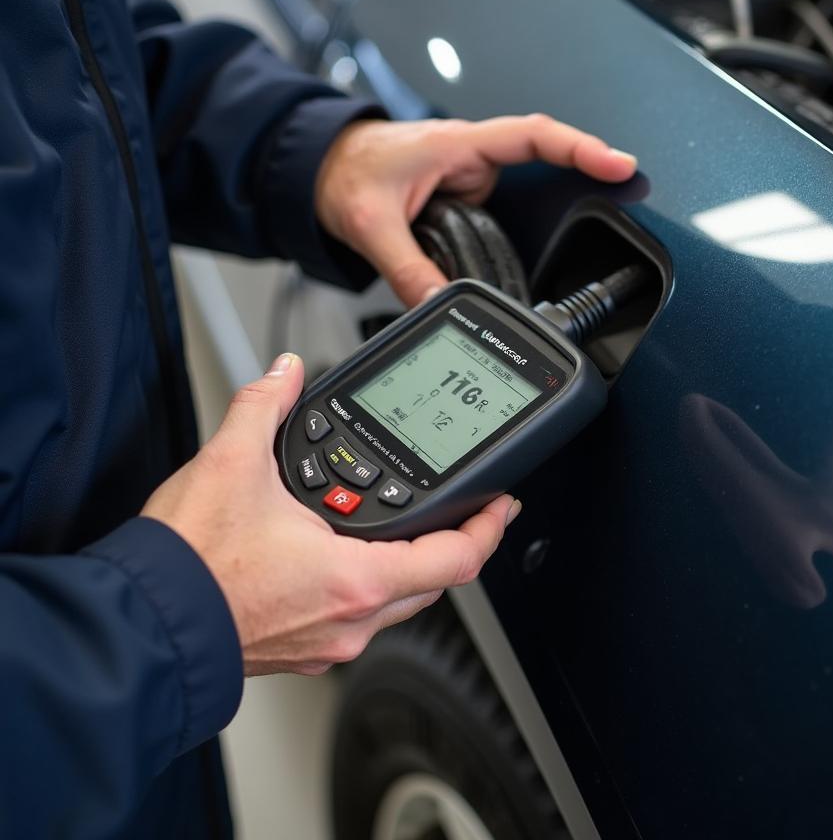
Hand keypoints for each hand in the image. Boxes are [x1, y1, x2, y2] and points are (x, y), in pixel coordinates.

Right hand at [141, 354, 518, 675]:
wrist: (141, 626)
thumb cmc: (188, 567)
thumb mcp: (231, 464)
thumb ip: (266, 406)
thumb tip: (283, 375)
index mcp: (355, 578)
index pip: (454, 560)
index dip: (487, 529)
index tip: (501, 505)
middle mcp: (351, 620)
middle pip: (432, 583)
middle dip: (450, 543)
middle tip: (460, 510)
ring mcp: (327, 641)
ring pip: (396, 603)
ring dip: (407, 563)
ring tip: (400, 521)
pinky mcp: (302, 648)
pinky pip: (357, 616)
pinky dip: (367, 580)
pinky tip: (343, 551)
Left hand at [314, 114, 637, 306]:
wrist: (322, 170)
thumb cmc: (344, 172)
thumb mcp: (371, 224)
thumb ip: (406, 267)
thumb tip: (441, 303)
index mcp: (456, 145)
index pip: (532, 137)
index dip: (580, 148)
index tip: (619, 164)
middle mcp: (472, 158)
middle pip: (545, 159)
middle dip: (588, 169)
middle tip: (633, 189)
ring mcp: (473, 178)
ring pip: (529, 186)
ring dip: (559, 197)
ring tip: (604, 210)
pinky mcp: (468, 197)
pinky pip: (509, 207)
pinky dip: (529, 223)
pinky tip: (546, 240)